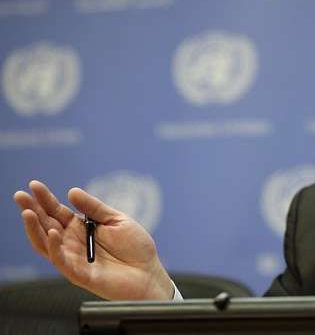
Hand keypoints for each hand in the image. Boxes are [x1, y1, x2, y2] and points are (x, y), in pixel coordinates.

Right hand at [14, 180, 173, 299]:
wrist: (150, 272)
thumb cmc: (136, 247)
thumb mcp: (117, 220)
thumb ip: (95, 208)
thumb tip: (72, 191)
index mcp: (81, 228)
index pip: (57, 211)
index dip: (45, 199)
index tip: (33, 185)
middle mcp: (72, 242)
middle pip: (46, 226)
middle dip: (32, 210)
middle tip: (20, 196)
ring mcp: (74, 259)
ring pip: (46, 244)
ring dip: (35, 229)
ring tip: (28, 212)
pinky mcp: (80, 275)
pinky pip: (62, 262)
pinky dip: (55, 248)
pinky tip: (53, 233)